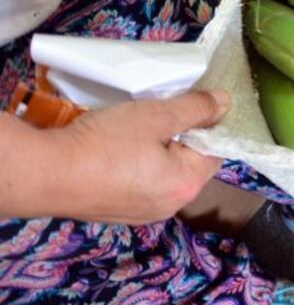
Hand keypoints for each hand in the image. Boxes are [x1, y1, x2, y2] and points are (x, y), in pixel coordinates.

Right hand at [45, 91, 229, 224]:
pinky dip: (142, 165)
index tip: (195, 104)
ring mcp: (144, 213)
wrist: (45, 173)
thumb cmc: (105, 144)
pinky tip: (124, 149)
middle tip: (166, 112)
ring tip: (144, 127)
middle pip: (193, 163)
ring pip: (167, 173)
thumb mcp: (157, 116)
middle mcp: (171, 206)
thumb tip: (225, 102)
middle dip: (185, 137)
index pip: (216, 151)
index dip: (209, 125)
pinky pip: (144, 184)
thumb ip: (195, 108)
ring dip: (162, 150)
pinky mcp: (121, 212)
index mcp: (186, 185)